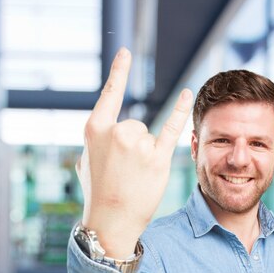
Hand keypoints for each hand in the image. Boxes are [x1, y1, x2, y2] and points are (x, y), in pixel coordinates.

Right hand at [77, 47, 192, 257]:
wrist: (110, 221)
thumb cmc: (97, 192)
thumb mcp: (86, 161)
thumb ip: (97, 141)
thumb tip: (107, 132)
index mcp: (95, 130)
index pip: (110, 94)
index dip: (119, 72)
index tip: (125, 52)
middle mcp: (117, 132)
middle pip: (134, 125)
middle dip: (132, 146)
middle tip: (123, 171)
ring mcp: (139, 145)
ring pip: (148, 136)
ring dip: (145, 155)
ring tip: (133, 177)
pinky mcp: (158, 158)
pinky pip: (172, 129)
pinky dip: (181, 112)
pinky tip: (188, 94)